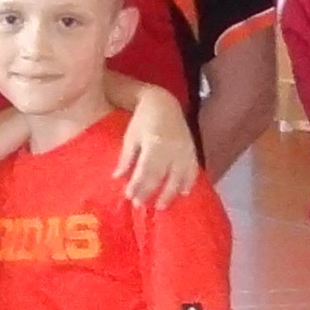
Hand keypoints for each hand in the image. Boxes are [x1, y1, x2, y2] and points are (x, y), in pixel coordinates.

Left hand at [117, 85, 201, 206]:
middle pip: (162, 175)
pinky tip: (183, 193)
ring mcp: (185, 149)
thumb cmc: (142, 120)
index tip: (129, 196)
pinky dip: (189, 182)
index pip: (146, 169)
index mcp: (154, 143)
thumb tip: (117, 177)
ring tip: (161, 206)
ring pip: (179, 176)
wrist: (164, 103)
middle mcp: (172, 148)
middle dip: (150, 191)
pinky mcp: (192, 149)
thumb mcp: (131, 137)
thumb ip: (126, 158)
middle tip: (140, 205)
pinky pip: (193, 169)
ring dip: (170, 192)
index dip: (138, 184)